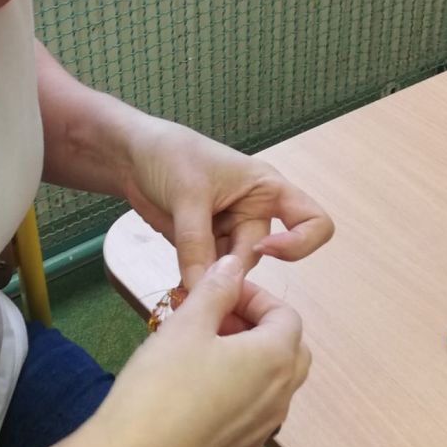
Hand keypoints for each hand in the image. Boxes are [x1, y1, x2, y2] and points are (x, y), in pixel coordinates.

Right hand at [92, 256, 309, 446]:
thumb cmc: (161, 386)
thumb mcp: (186, 325)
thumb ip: (216, 290)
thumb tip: (234, 265)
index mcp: (276, 359)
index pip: (285, 315)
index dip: (253, 296)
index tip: (216, 292)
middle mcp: (282, 396)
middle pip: (288, 348)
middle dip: (256, 325)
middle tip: (212, 318)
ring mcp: (264, 427)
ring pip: (273, 380)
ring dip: (249, 356)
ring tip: (200, 349)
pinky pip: (255, 408)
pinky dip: (239, 387)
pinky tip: (196, 387)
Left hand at [122, 118, 333, 294]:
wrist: (131, 156)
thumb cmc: (170, 155)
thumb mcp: (187, 196)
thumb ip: (196, 244)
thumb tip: (202, 290)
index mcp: (267, 189)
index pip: (314, 222)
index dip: (299, 243)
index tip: (263, 248)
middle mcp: (255, 212)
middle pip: (260, 254)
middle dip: (233, 268)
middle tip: (201, 273)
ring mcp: (230, 230)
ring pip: (234, 269)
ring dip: (213, 276)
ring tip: (185, 269)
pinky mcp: (206, 244)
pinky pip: (211, 271)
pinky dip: (198, 278)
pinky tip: (180, 276)